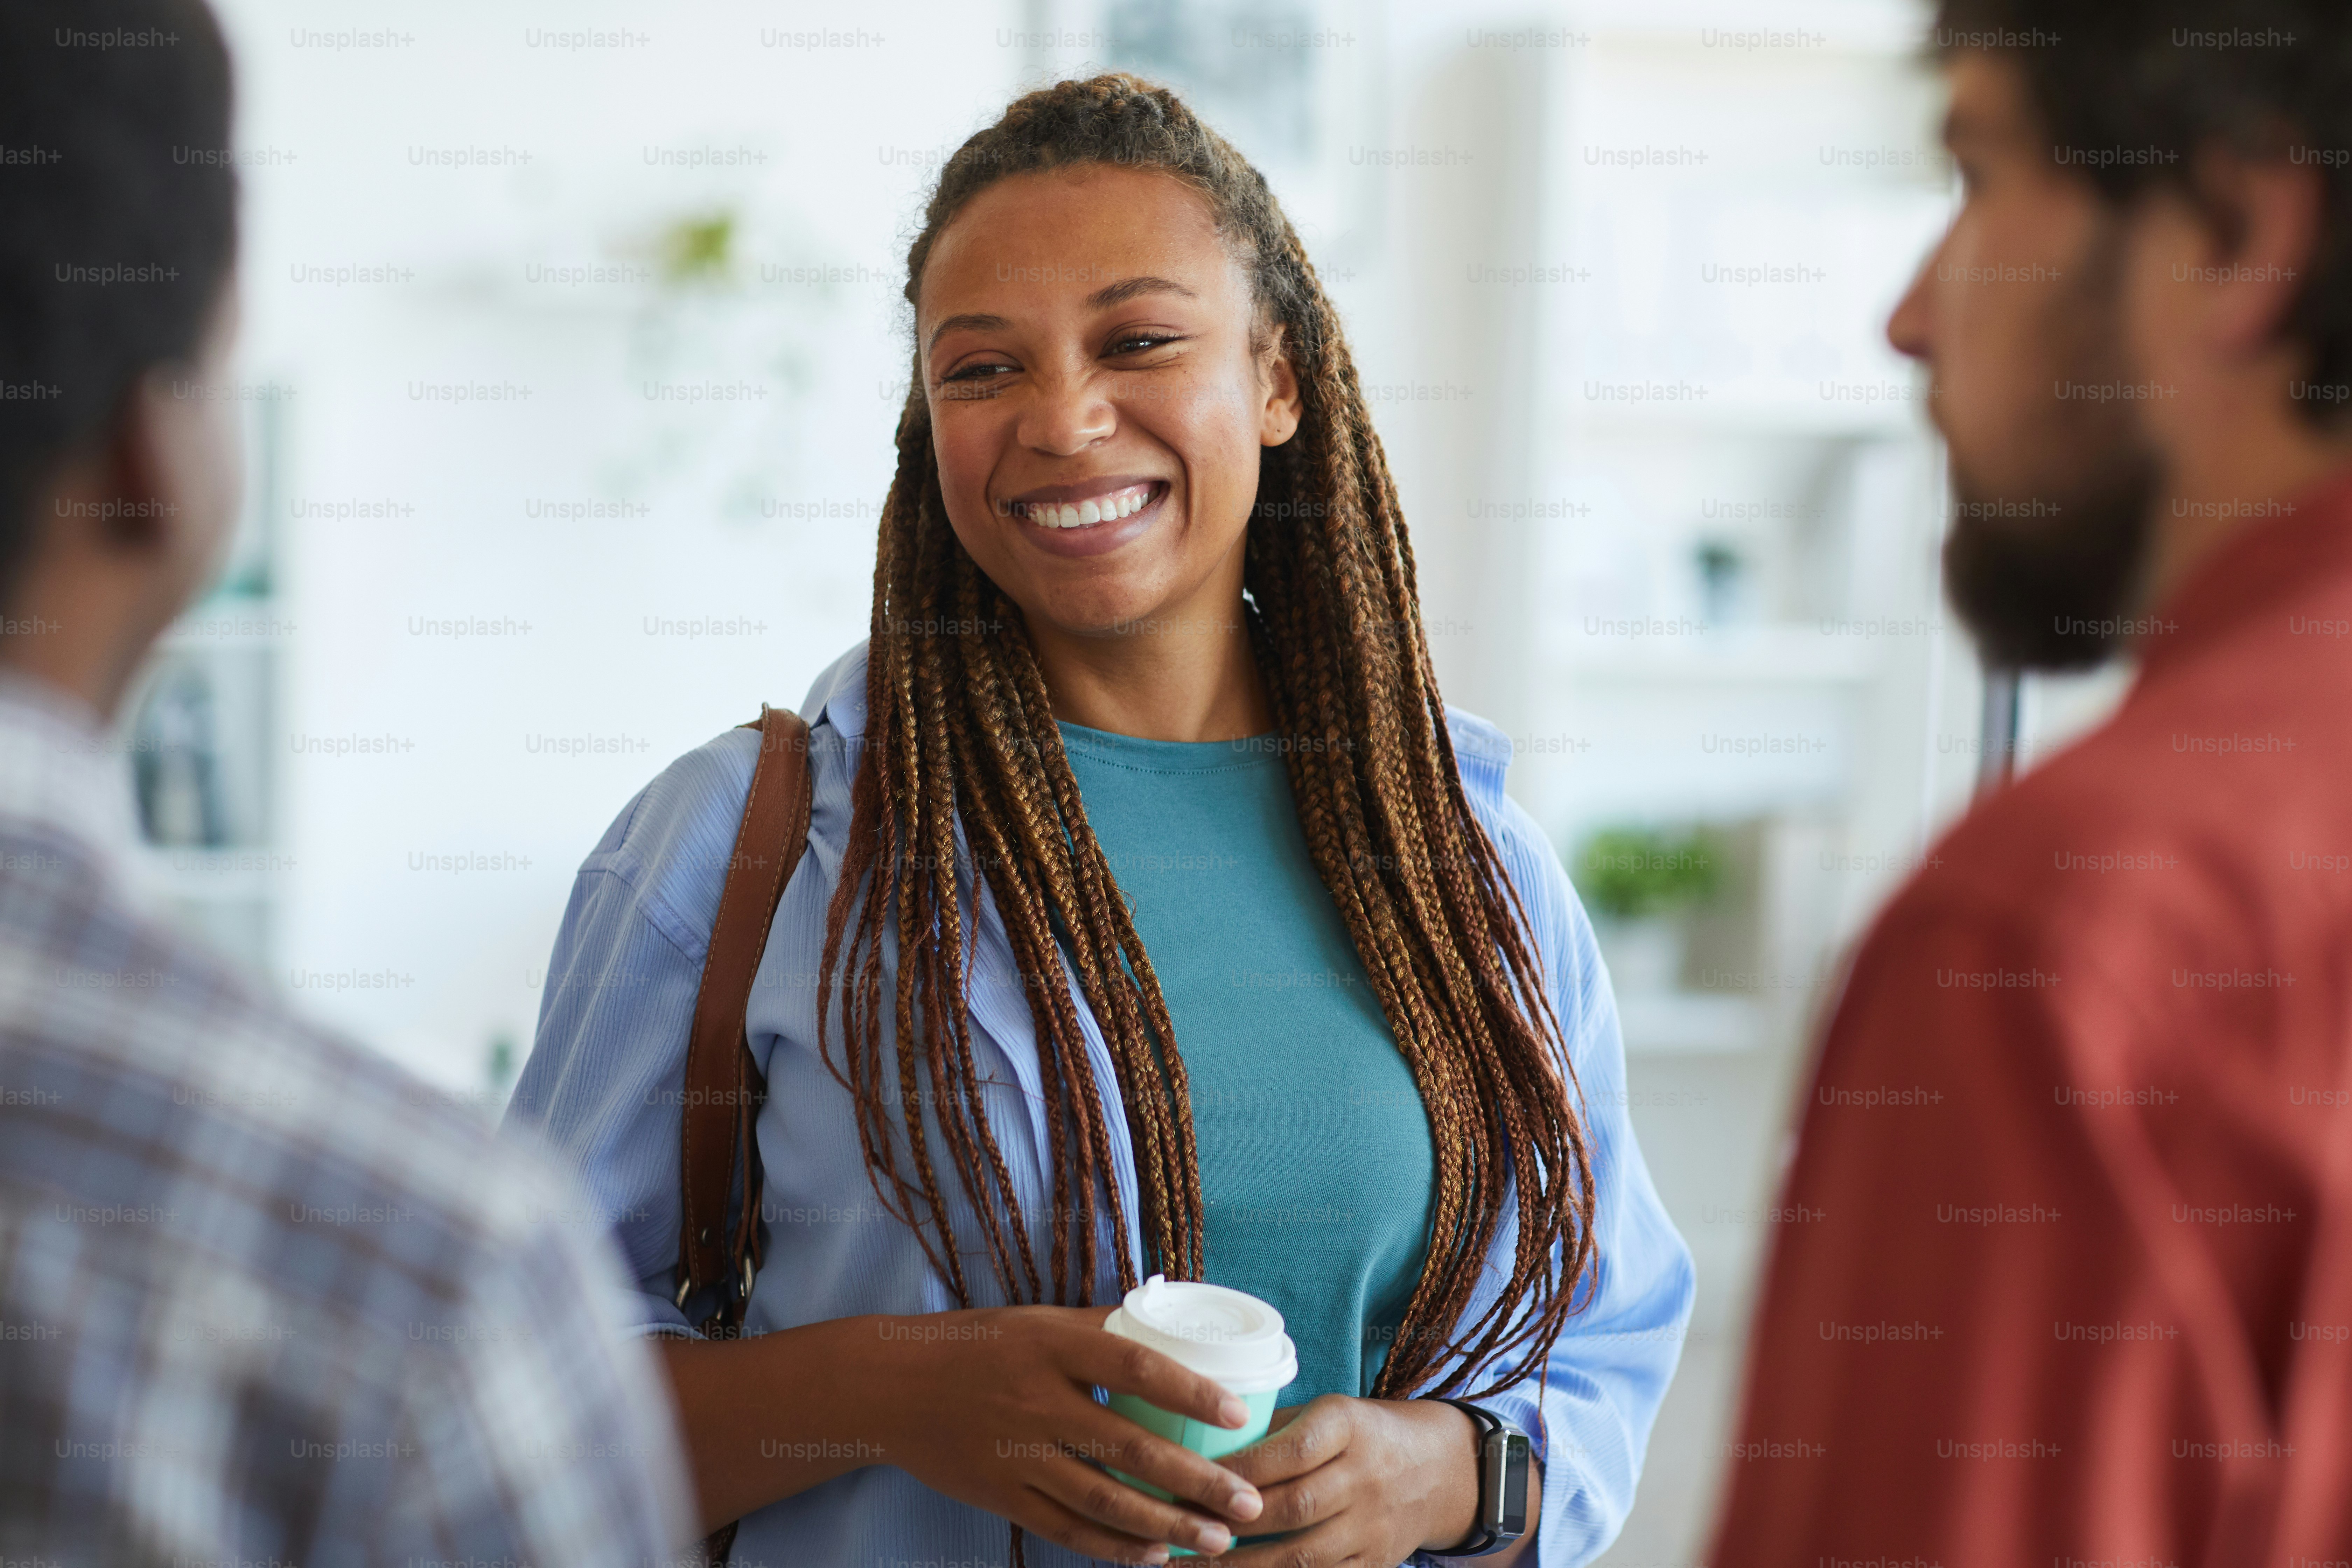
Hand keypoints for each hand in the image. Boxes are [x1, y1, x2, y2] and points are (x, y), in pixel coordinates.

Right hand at [871, 1305, 1266, 1562]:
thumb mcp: (1039, 1322)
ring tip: (1216, 1542)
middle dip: (1196, 1481)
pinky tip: (1153, 1557)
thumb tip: (1174, 1328)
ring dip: (1166, 1526)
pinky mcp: (1000, 1495)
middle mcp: (1036, 1402)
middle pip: (1130, 1448)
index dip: (1190, 1391)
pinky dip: (1112, 1548)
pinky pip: (1065, 1528)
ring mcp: (1017, 1454)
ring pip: (1103, 1499)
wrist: (893, 1386)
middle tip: (1248, 1502)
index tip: (1237, 1415)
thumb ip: (1103, 1328)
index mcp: (1053, 1348)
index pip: (1135, 1368)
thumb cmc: (980, 1345)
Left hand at [1214, 1396, 1504, 1565]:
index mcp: (1347, 1426)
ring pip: (1302, 1556)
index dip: (1238, 1471)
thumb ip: (1270, 1430)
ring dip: (1242, 1567)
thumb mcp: (1325, 1414)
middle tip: (1176, 1531)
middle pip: (1293, 1507)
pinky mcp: (1375, 1564)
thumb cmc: (1359, 1435)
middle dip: (1230, 1524)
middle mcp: (1364, 1477)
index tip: (1186, 1480)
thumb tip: (1197, 1445)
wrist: (1437, 1469)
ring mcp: (1372, 1526)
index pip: (1289, 1451)